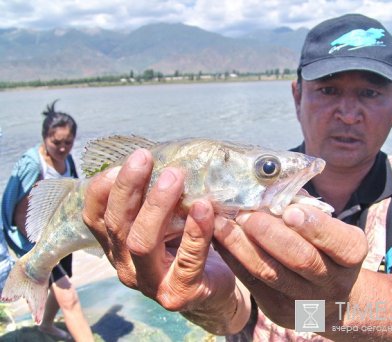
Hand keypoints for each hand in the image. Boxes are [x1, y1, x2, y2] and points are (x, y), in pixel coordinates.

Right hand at [82, 149, 235, 315]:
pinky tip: (203, 207)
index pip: (94, 218)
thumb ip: (155, 201)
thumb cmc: (187, 246)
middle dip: (128, 187)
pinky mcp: (179, 293)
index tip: (121, 162)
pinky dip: (196, 231)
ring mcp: (150, 284)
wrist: (215, 289)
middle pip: (117, 225)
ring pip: (142, 243)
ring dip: (157, 205)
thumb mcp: (166, 222)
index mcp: (117, 247)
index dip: (101, 190)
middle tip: (144, 157)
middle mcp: (126, 266)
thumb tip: (158, 159)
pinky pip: (186, 260)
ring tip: (175, 176)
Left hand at [212, 203, 367, 328]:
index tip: (290, 210)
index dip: (316, 227)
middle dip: (270, 234)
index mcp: (350, 255)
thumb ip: (307, 209)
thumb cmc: (325, 248)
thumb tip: (273, 187)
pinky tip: (219, 240)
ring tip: (222, 224)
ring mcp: (305, 300)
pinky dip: (234, 258)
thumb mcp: (330, 229)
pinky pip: (252, 282)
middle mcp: (332, 281)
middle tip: (246, 214)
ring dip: (242, 245)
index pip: (340, 243)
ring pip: (270, 272)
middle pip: (301, 259)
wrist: (332, 298)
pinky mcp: (278, 309)